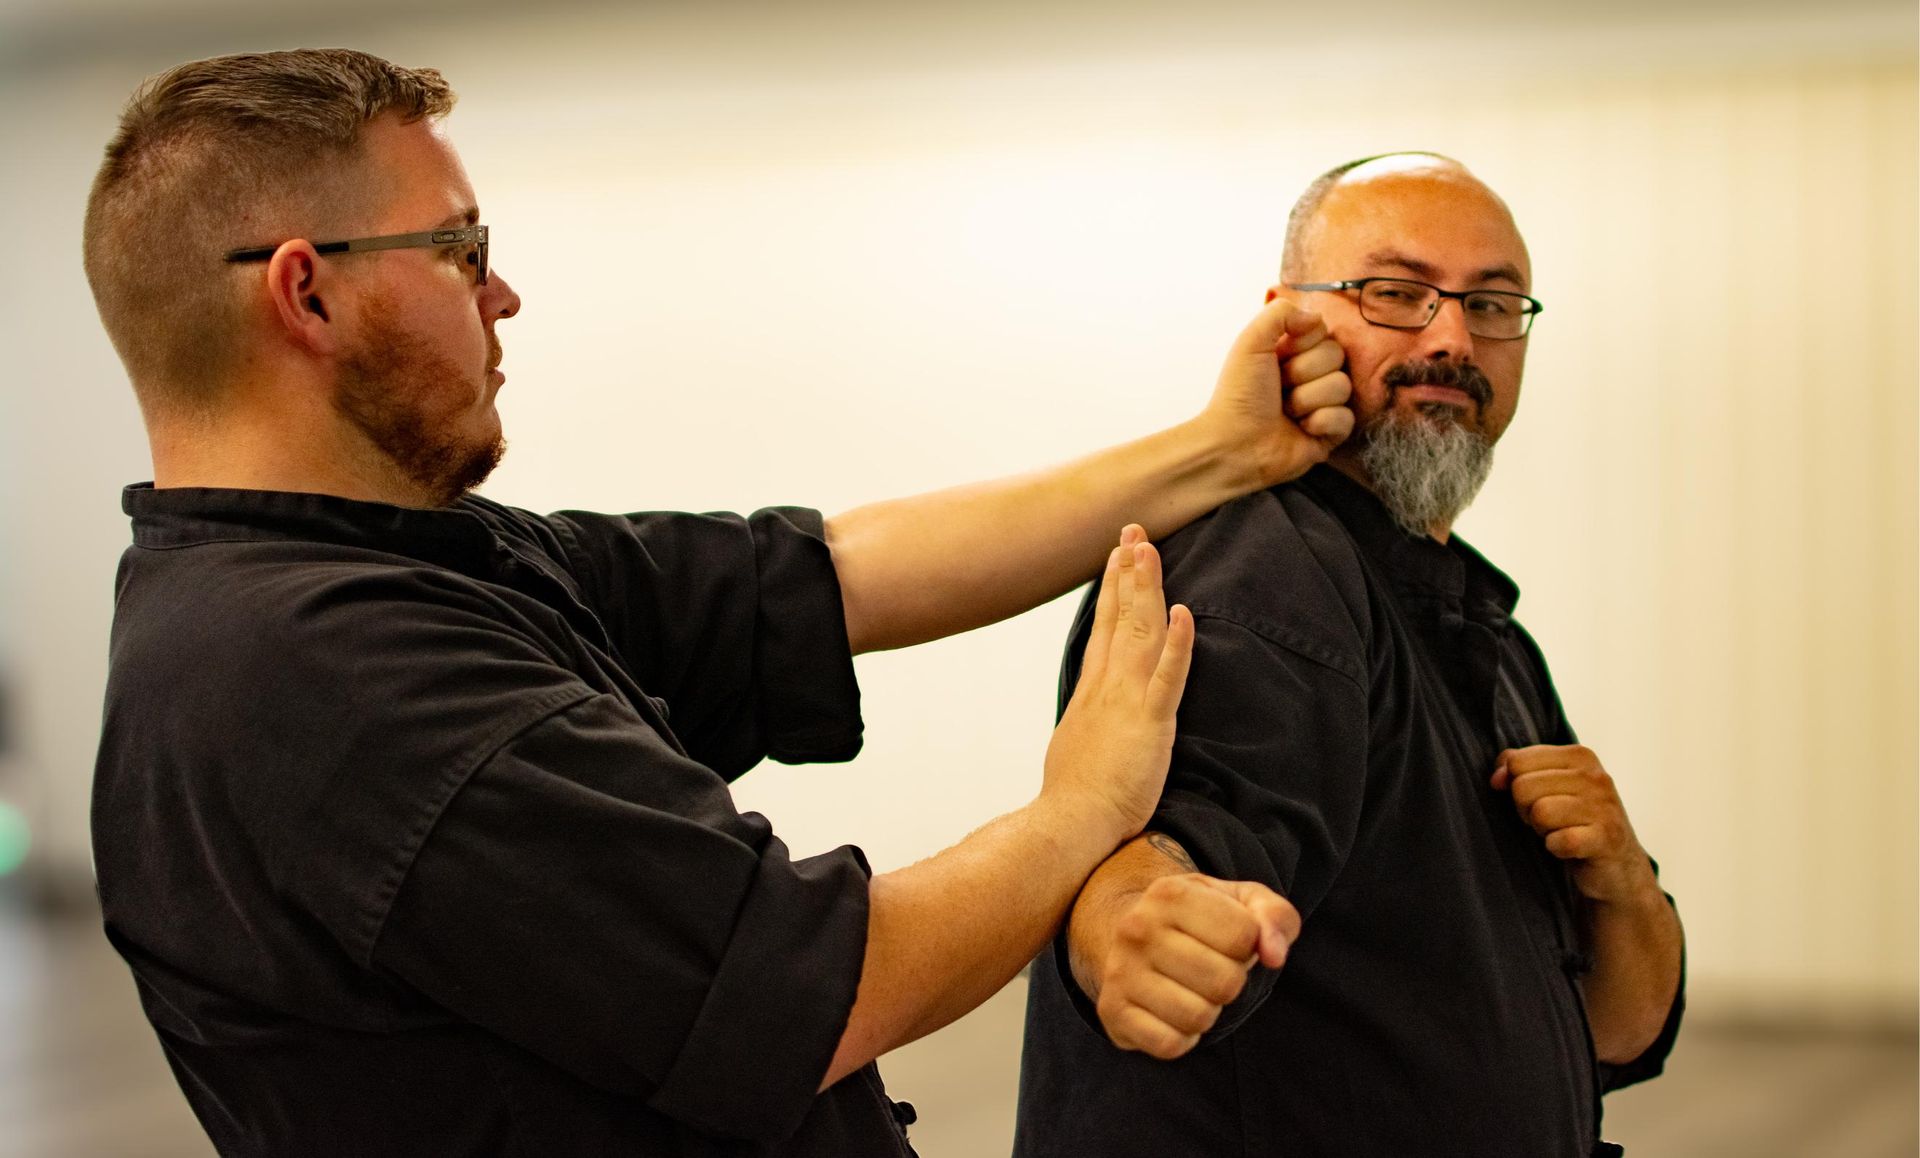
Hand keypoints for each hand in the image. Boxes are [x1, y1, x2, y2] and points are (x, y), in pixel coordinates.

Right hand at [1043, 525, 1193, 842]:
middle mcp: (1107, 686)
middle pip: (1120, 617)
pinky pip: (1169, 677)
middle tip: (1134, 529)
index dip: (1112, 588)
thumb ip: (1088, 718)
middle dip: (1127, 570)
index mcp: (1091, 691)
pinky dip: (1178, 644)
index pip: (1104, 628)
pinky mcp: (1150, 723)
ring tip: (1149, 548)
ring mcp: (1127, 701)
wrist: (1071, 823)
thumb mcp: (1075, 744)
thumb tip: (1089, 710)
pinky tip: (1184, 612)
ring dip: (1146, 588)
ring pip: (1141, 632)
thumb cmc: (1073, 797)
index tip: (1117, 554)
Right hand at [1081, 871, 1298, 1059]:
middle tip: (1213, 969)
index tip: (1229, 941)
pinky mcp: (1112, 1011)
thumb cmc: (1201, 919)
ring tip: (1194, 991)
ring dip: (1209, 1011)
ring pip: (1198, 1017)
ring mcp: (1120, 971)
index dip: (1250, 945)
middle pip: (1225, 982)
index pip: (1244, 936)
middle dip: (1232, 981)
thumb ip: (1275, 917)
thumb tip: (1274, 956)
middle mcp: (1137, 928)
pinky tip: (1173, 1013)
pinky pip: (1170, 1045)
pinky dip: (1183, 1038)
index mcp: (1170, 893)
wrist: (1131, 935)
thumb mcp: (1241, 902)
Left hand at [1198, 298, 1354, 488]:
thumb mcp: (1251, 341)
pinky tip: (1301, 429)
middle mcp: (1312, 375)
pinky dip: (1321, 422)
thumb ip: (1280, 313)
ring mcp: (1323, 404)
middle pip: (1337, 356)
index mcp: (1294, 352)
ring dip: (1308, 400)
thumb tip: (1316, 317)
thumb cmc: (1239, 394)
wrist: (1235, 443)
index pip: (1323, 331)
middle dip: (1303, 373)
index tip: (1277, 358)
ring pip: (1342, 386)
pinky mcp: (1331, 433)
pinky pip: (1346, 417)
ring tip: (1286, 412)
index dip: (1301, 344)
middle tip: (1280, 389)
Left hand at [1491, 745, 1655, 904]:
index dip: (1516, 784)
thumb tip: (1496, 778)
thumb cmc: (1574, 819)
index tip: (1538, 798)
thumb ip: (1517, 769)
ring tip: (1561, 831)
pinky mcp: (1606, 838)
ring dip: (1542, 830)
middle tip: (1551, 820)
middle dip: (1527, 810)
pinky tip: (1569, 848)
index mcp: (1579, 755)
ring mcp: (1604, 807)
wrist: (1618, 864)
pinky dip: (1556, 848)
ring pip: (1539, 812)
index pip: (1517, 761)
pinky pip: (1558, 841)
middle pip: (1523, 787)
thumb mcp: (1548, 785)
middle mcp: (1595, 776)